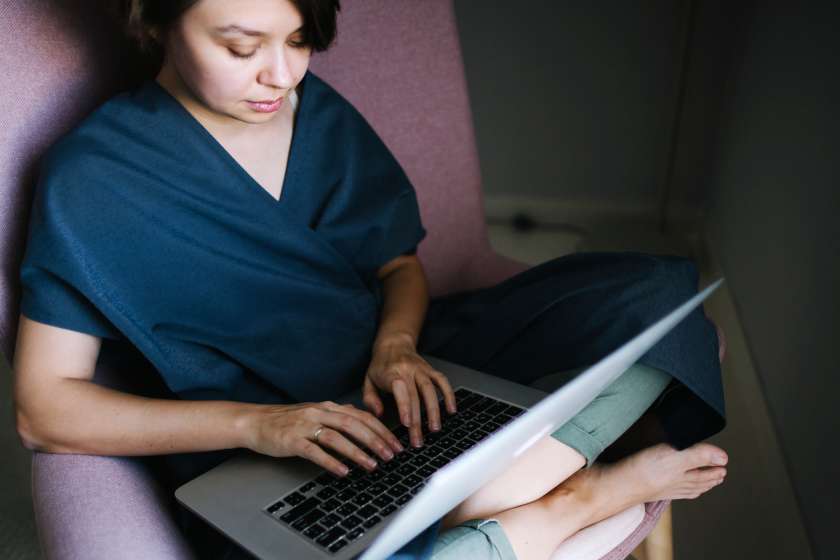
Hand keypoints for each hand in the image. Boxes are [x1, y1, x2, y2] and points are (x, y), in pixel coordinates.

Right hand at [246, 401, 404, 476]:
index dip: (381, 430)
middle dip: (375, 441)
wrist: (255, 422)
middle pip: (354, 425)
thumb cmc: (286, 420)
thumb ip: (337, 414)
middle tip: (390, 456)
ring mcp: (305, 425)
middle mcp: (319, 412)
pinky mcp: (292, 440)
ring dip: (357, 452)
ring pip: (337, 437)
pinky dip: (331, 462)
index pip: (361, 416)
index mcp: (328, 406)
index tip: (395, 444)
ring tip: (372, 466)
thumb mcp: (315, 412)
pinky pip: (315, 451)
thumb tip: (359, 416)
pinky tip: (343, 472)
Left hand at [363, 334, 456, 447]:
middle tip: (417, 440)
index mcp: (391, 372)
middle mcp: (407, 370)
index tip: (407, 423)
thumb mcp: (368, 380)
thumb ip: (370, 399)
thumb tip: (379, 414)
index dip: (404, 406)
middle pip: (415, 397)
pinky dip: (449, 394)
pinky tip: (451, 410)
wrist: (393, 343)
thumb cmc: (380, 365)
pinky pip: (442, 381)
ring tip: (435, 429)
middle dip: (417, 421)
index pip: (400, 389)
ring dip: (434, 411)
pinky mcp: (430, 370)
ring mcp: (421, 369)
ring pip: (430, 390)